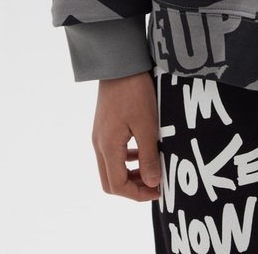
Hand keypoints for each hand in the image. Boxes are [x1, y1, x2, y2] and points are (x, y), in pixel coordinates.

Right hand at [92, 70, 161, 201]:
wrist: (120, 62)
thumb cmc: (134, 92)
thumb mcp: (147, 125)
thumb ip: (148, 156)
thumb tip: (151, 183)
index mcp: (107, 147)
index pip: (117, 186)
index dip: (137, 194)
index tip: (158, 190)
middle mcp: (99, 144)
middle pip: (110, 181)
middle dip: (132, 188)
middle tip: (154, 184)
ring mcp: (99, 134)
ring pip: (111, 166)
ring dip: (130, 173)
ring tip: (152, 169)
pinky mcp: (104, 125)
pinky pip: (112, 152)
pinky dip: (126, 159)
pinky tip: (142, 151)